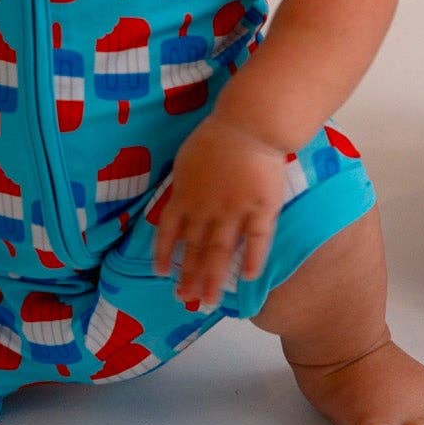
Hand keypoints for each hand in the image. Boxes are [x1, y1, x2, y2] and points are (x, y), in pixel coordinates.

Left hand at [150, 115, 287, 310]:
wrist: (250, 124)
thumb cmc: (217, 135)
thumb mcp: (187, 159)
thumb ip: (183, 184)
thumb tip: (178, 201)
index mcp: (185, 195)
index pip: (169, 231)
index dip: (164, 253)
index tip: (161, 273)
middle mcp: (206, 210)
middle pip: (195, 249)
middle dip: (189, 276)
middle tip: (184, 299)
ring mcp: (234, 212)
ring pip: (222, 253)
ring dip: (214, 279)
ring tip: (210, 301)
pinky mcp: (262, 210)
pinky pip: (257, 240)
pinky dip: (253, 260)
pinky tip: (250, 279)